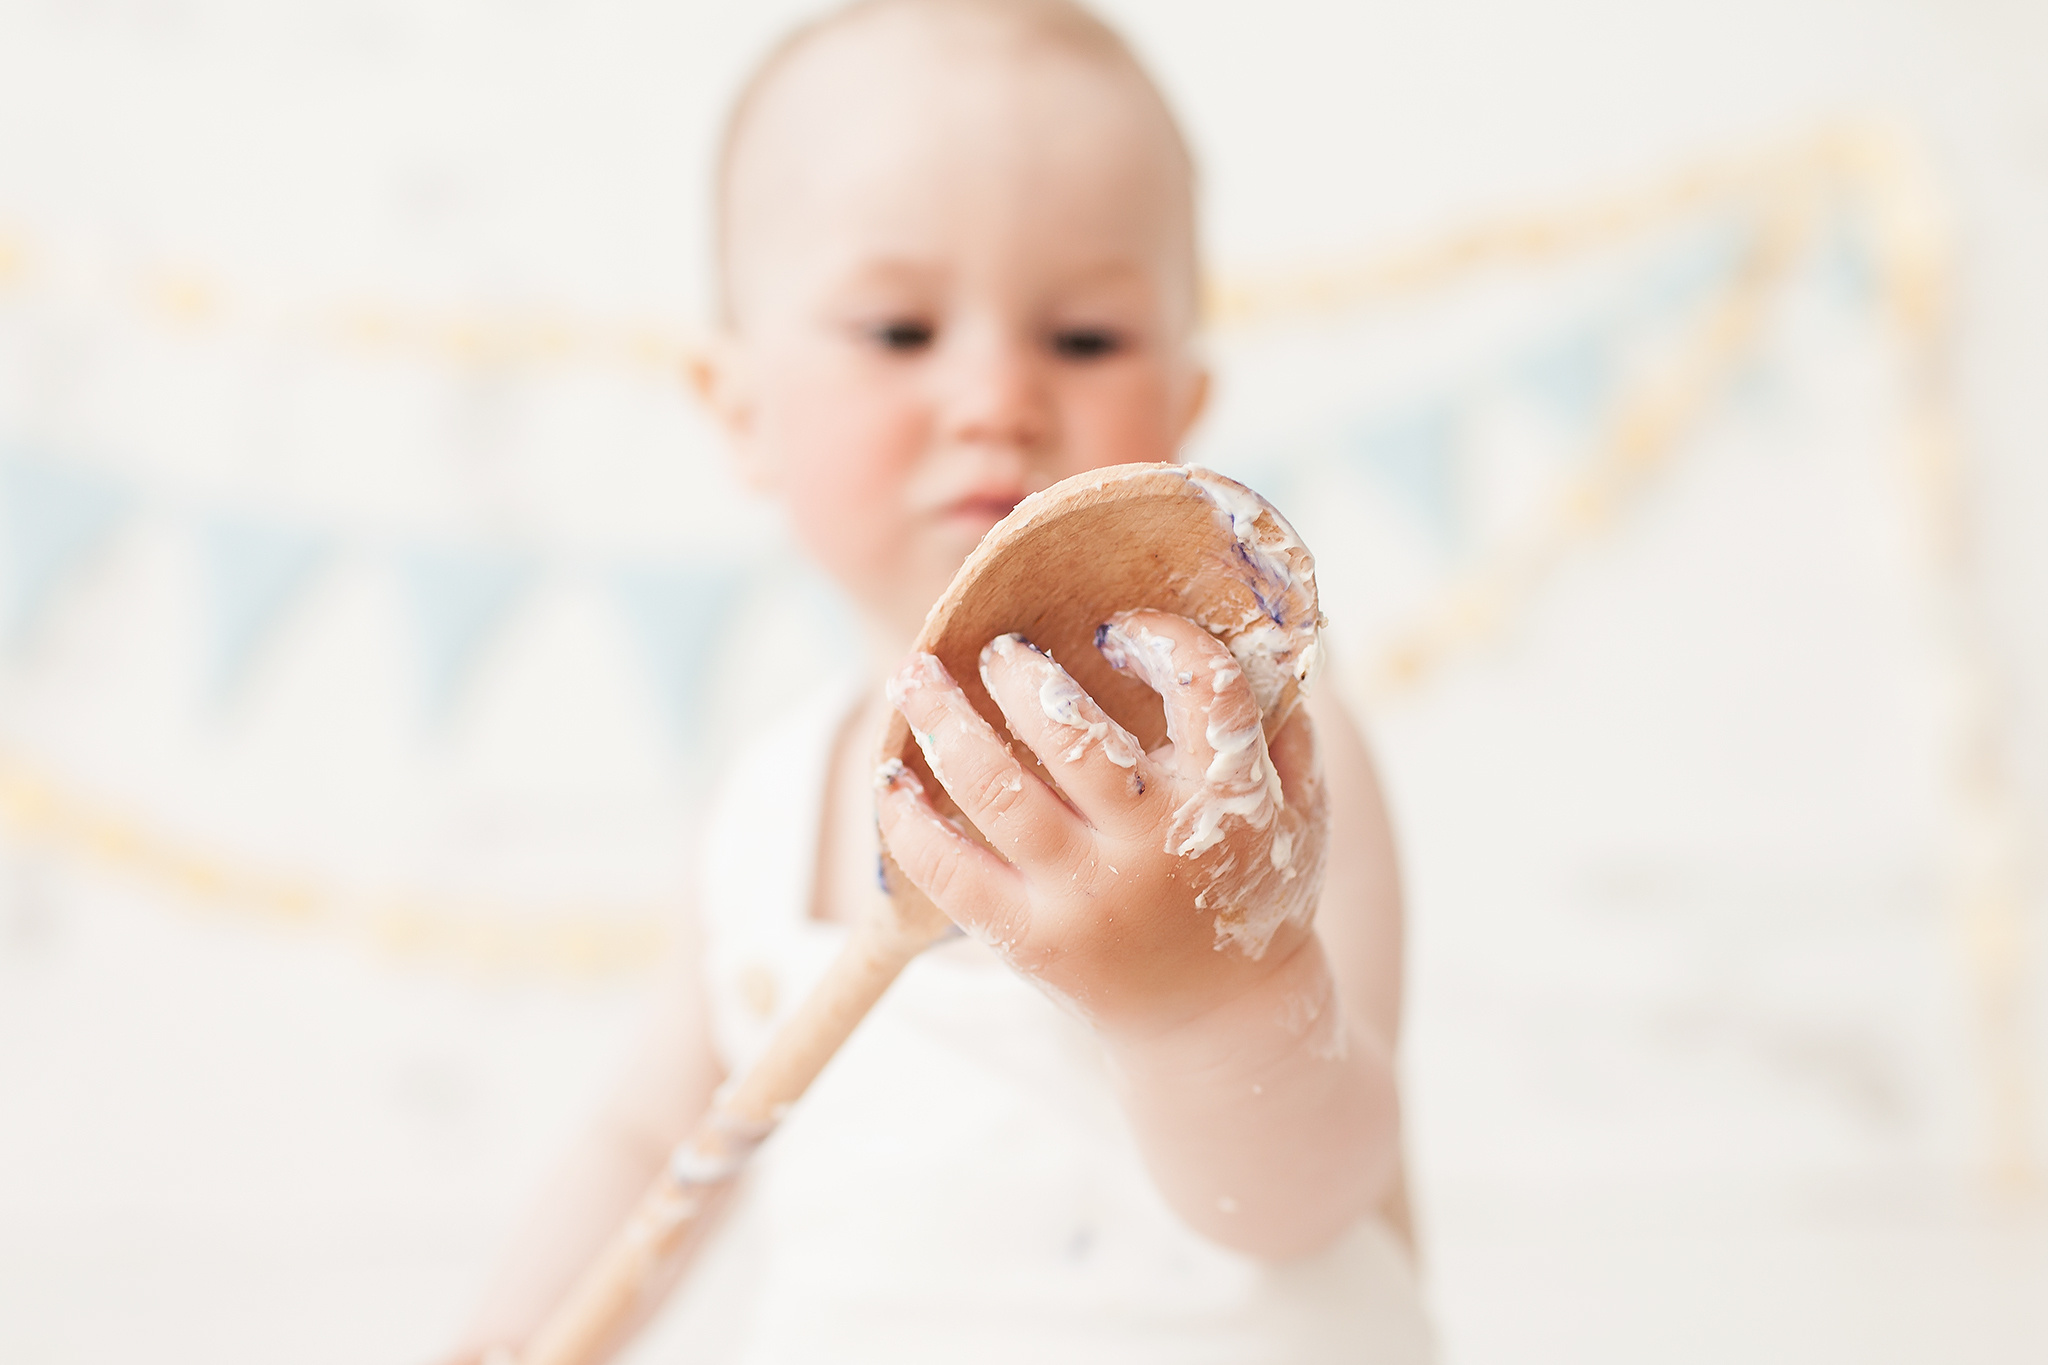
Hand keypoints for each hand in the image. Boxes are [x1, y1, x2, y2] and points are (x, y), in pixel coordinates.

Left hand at [876, 609, 1328, 1040]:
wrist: (1223, 1020)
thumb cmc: (1253, 884)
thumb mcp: (1300, 808)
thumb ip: (1282, 721)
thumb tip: (1249, 620)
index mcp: (1234, 803)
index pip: (1204, 690)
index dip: (1161, 639)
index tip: (1119, 630)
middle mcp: (1156, 849)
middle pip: (1072, 735)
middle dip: (1020, 676)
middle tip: (997, 650)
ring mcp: (1088, 899)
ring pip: (995, 790)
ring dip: (943, 720)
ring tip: (915, 677)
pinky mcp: (1033, 941)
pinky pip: (949, 871)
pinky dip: (908, 819)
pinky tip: (891, 777)